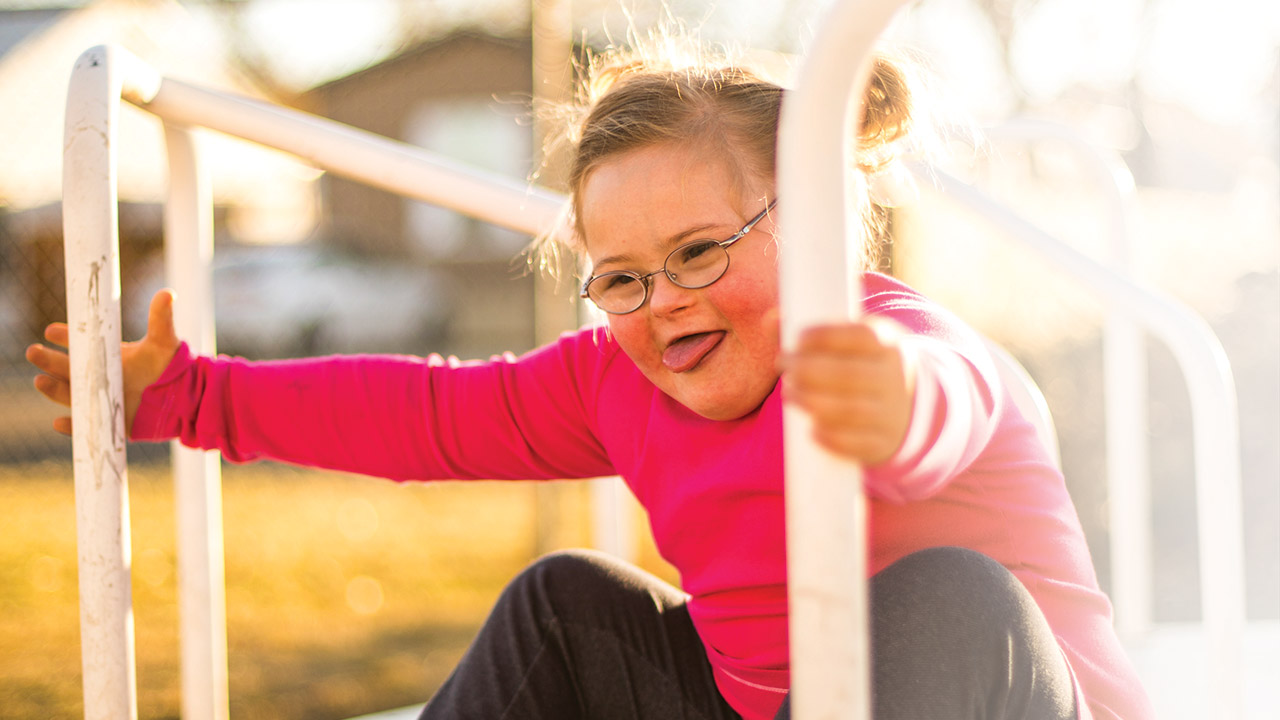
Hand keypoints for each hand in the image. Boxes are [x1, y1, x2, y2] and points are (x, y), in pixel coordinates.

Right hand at [26, 289, 181, 435]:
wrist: (186, 396)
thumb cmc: (171, 366)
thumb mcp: (163, 341)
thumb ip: (161, 319)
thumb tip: (167, 294)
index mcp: (108, 355)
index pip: (80, 344)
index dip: (64, 337)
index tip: (51, 331)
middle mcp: (100, 376)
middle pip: (68, 368)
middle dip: (49, 360)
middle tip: (33, 352)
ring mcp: (102, 398)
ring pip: (71, 394)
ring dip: (54, 389)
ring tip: (40, 380)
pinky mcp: (109, 421)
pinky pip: (85, 424)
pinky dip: (71, 426)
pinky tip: (60, 422)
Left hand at [783, 318, 913, 465]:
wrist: (908, 406)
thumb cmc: (864, 367)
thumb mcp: (851, 345)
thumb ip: (811, 334)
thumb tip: (770, 322)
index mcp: (888, 346)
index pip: (861, 336)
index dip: (825, 337)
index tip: (798, 341)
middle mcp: (894, 378)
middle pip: (849, 374)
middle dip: (807, 370)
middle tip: (784, 367)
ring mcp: (891, 413)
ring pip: (849, 410)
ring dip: (811, 402)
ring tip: (790, 394)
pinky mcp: (883, 442)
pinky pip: (856, 444)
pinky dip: (830, 437)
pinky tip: (811, 429)